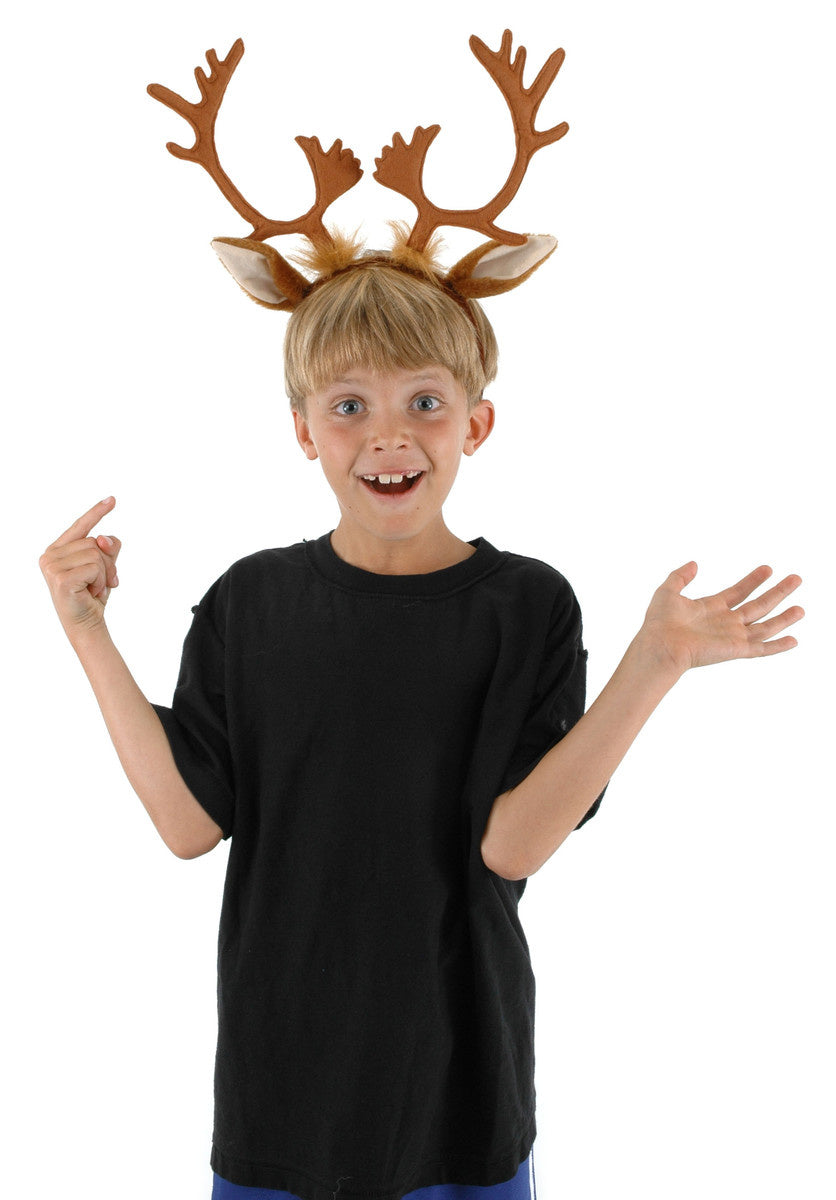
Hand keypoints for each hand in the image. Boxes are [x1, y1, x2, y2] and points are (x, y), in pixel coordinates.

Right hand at [39, 497, 121, 637]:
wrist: (86, 624)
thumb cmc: (91, 595)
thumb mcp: (103, 566)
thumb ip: (107, 547)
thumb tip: (103, 538)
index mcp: (58, 549)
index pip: (80, 527)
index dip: (96, 512)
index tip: (112, 499)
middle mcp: (50, 555)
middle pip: (94, 542)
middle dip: (107, 563)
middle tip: (101, 583)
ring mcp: (52, 566)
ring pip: (96, 554)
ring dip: (103, 574)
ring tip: (94, 588)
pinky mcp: (61, 578)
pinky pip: (95, 568)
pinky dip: (100, 581)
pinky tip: (91, 593)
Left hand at [638, 562, 803, 676]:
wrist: (660, 646)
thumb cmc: (659, 623)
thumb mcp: (668, 591)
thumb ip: (680, 576)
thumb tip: (694, 563)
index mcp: (711, 609)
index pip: (739, 592)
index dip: (753, 580)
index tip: (768, 569)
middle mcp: (725, 623)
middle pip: (758, 606)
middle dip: (777, 592)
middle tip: (795, 579)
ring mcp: (732, 637)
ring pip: (765, 626)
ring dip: (784, 618)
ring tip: (801, 608)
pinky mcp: (735, 649)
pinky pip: (761, 648)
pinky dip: (778, 645)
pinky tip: (794, 640)